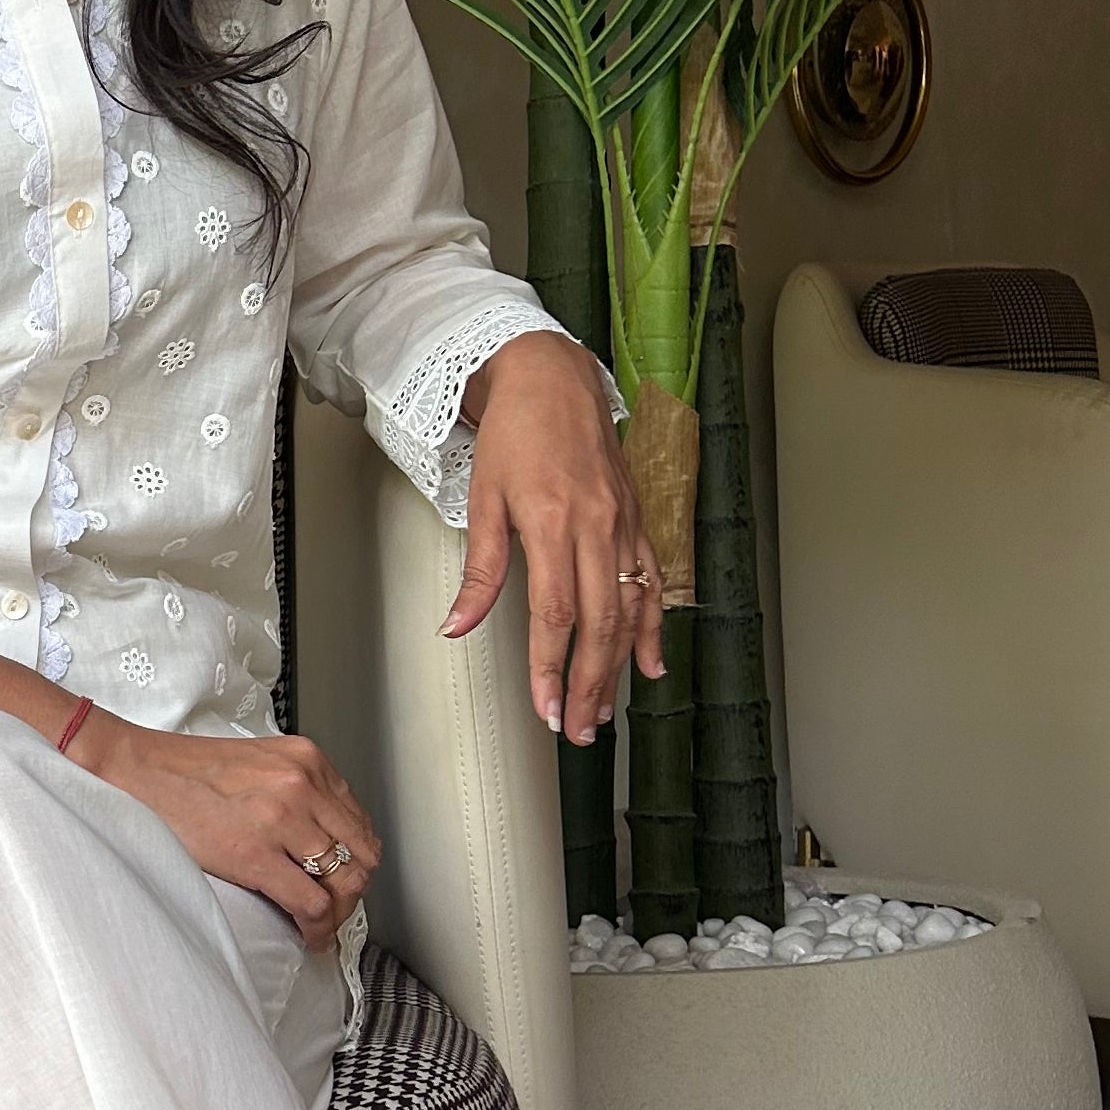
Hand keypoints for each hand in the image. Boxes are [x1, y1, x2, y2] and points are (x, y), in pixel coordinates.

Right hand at [73, 713, 380, 948]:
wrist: (137, 770)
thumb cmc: (186, 771)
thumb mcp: (259, 764)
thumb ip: (298, 791)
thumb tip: (323, 840)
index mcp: (307, 760)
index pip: (359, 823)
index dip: (355, 860)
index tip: (340, 879)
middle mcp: (303, 784)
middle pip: (363, 855)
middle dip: (352, 891)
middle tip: (334, 909)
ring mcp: (282, 818)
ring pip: (345, 883)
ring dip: (338, 915)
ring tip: (320, 926)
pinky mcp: (256, 854)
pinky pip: (312, 904)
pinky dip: (317, 928)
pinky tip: (307, 935)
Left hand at [442, 328, 662, 742]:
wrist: (555, 381)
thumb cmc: (515, 435)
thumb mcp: (483, 499)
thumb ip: (479, 570)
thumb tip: (457, 626)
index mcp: (552, 524)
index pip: (555, 614)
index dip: (550, 667)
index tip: (546, 708)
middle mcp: (597, 529)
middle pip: (599, 624)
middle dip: (589, 683)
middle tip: (578, 728)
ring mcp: (625, 526)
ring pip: (629, 610)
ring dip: (618, 667)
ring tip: (605, 710)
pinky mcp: (639, 521)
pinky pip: (651, 584)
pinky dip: (652, 627)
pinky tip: (649, 663)